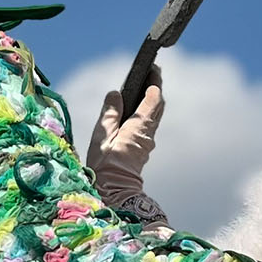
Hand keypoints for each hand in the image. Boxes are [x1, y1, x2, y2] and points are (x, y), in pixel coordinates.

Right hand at [87, 76, 166, 224]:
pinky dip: (147, 113)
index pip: (153, 99)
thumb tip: (116, 94)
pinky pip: (149, 125)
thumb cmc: (106, 165)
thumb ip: (110, 113)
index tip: (152, 69)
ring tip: (144, 87)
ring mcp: (147, 142)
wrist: (114, 191)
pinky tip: (137, 110)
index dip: (154, 82)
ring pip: (155, 116)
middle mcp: (148, 133)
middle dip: (156, 88)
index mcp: (139, 127)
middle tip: (151, 73)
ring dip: (152, 101)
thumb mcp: (102, 136)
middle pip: (158, 106)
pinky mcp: (143, 149)